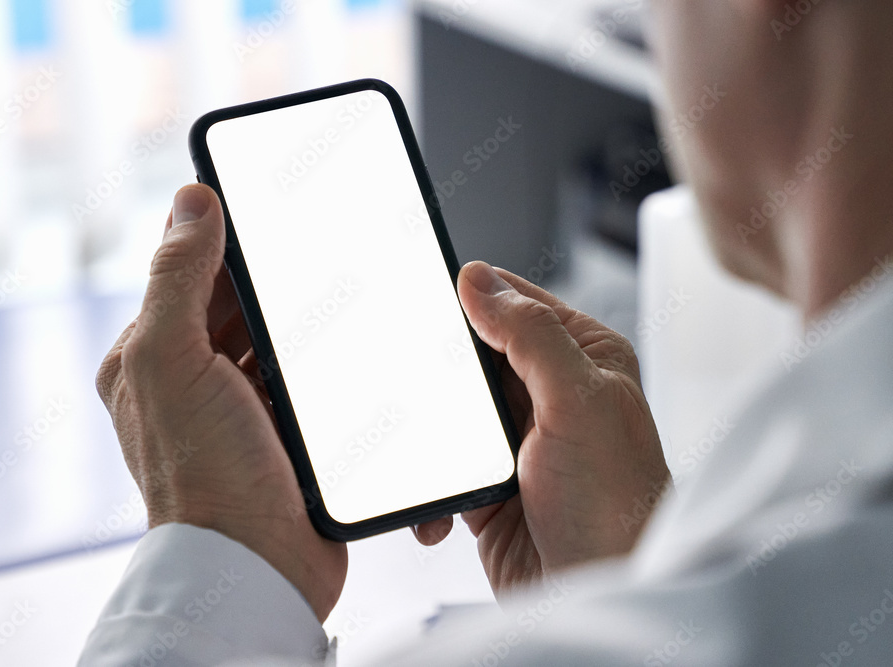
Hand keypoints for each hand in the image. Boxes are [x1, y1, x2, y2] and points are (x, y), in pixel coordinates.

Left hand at [95, 184, 346, 621]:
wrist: (259, 565)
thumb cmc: (206, 475)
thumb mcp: (172, 360)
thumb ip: (176, 277)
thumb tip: (190, 201)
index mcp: (148, 359)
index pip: (185, 276)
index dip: (222, 240)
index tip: (265, 208)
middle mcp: (189, 382)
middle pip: (235, 306)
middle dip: (272, 283)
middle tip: (315, 248)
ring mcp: (237, 409)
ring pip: (274, 341)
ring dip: (302, 323)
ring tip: (338, 295)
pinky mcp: (281, 433)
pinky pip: (303, 380)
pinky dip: (321, 364)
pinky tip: (347, 348)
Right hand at [413, 262, 669, 597]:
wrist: (598, 596)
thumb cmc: (616, 510)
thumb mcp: (578, 402)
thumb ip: (530, 336)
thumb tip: (480, 282)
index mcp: (584, 359)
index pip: (518, 305)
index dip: (473, 300)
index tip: (426, 298)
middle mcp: (552, 395)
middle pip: (476, 358)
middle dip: (442, 375)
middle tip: (413, 379)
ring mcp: (518, 441)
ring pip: (451, 412)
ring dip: (431, 434)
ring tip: (430, 450)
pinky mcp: (490, 486)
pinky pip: (442, 467)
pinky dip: (431, 486)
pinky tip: (439, 506)